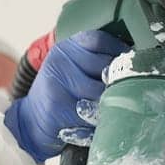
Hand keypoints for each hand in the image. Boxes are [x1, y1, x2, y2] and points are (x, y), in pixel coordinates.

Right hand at [3, 30, 127, 162]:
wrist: (31, 119)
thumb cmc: (62, 92)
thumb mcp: (74, 68)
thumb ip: (97, 62)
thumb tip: (133, 63)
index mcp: (67, 47)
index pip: (98, 40)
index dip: (119, 50)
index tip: (132, 62)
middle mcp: (60, 61)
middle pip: (105, 67)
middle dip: (119, 83)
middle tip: (126, 92)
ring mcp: (57, 83)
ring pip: (101, 93)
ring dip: (112, 105)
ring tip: (111, 109)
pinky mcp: (58, 107)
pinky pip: (92, 115)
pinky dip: (99, 122)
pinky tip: (95, 124)